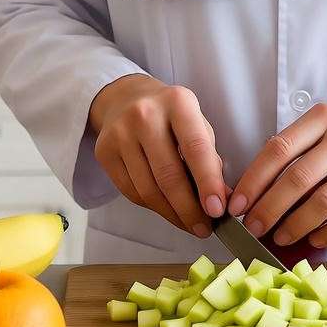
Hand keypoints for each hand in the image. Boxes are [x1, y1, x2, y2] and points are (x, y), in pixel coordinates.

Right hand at [89, 74, 227, 236]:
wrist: (125, 98)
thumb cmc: (171, 117)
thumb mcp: (197, 125)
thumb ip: (210, 160)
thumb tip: (223, 200)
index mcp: (177, 103)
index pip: (196, 149)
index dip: (208, 183)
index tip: (217, 211)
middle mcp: (145, 115)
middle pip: (168, 175)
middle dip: (189, 209)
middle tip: (204, 228)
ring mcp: (120, 133)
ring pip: (148, 189)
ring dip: (172, 214)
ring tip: (189, 223)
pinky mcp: (104, 151)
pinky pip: (131, 192)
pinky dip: (153, 207)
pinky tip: (167, 210)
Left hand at [229, 101, 326, 249]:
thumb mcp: (326, 130)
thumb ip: (296, 153)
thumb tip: (253, 194)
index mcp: (323, 118)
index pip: (278, 149)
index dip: (253, 181)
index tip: (236, 205)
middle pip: (298, 178)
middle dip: (269, 208)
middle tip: (253, 228)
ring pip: (324, 201)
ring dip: (296, 225)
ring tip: (280, 237)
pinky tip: (314, 240)